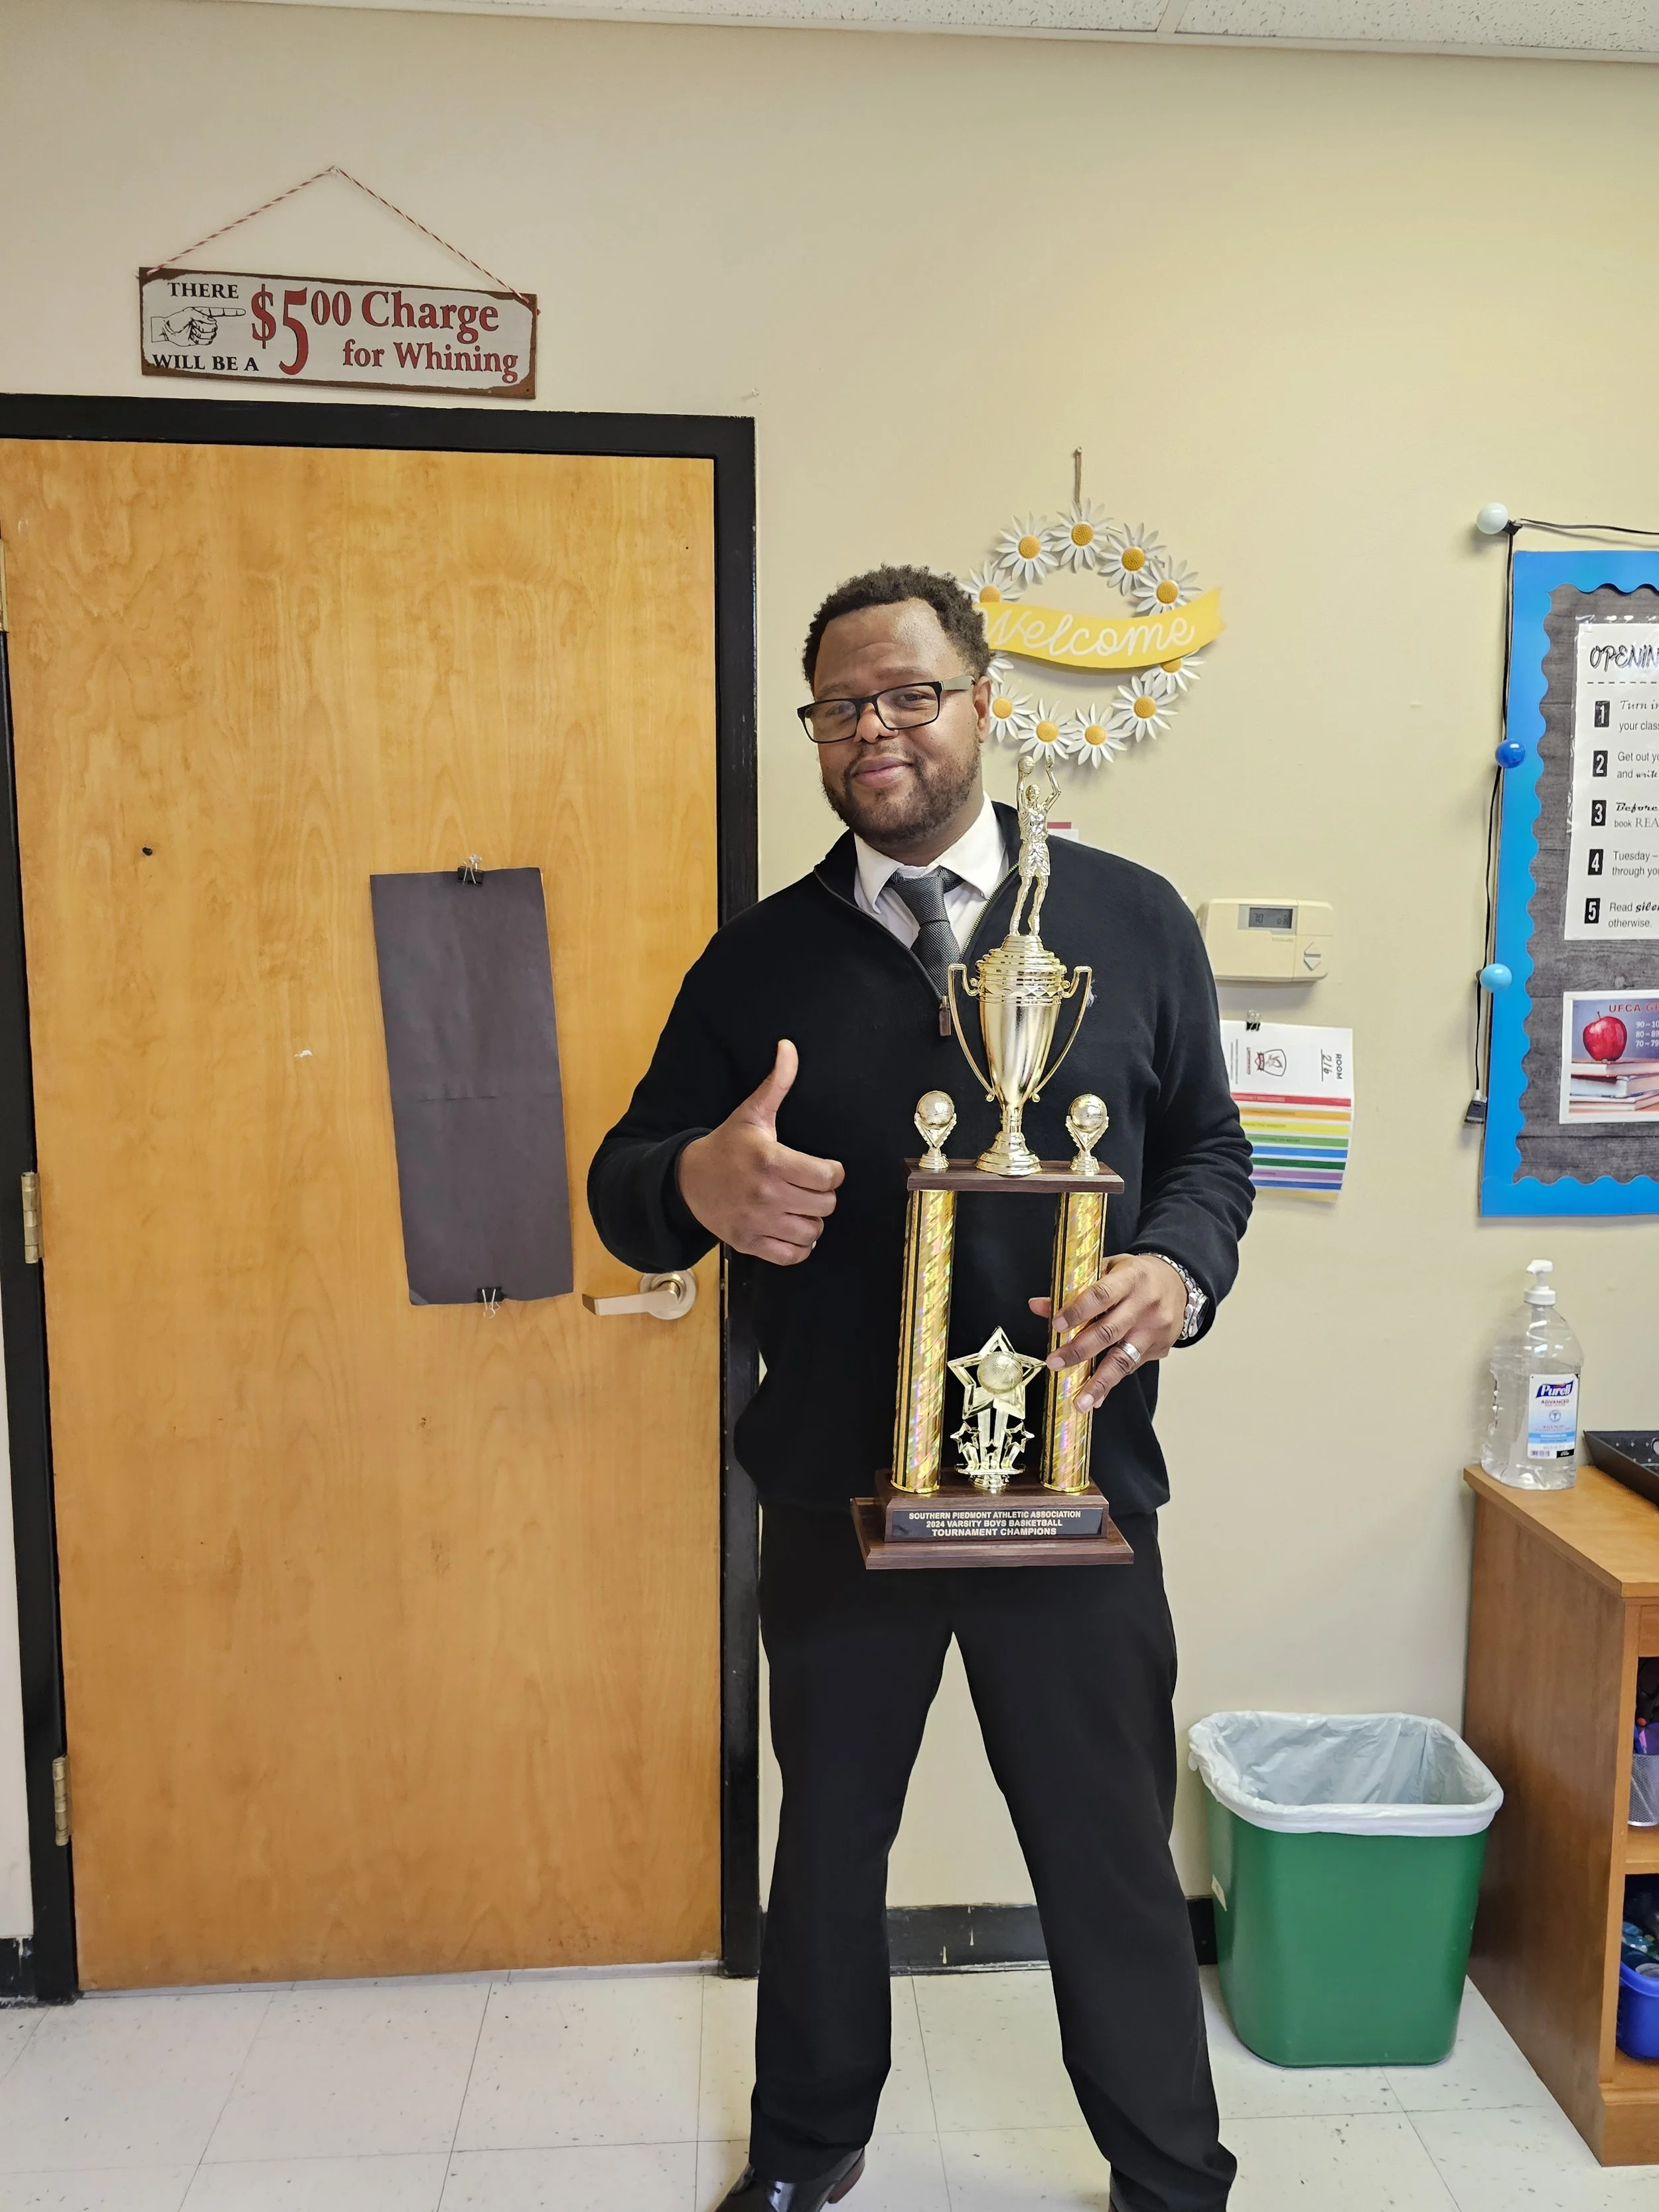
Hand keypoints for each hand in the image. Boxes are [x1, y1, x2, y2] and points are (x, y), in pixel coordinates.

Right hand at [676, 1040, 842, 1265]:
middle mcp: (766, 1195)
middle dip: (822, 1195)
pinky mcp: (750, 1244)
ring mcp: (757, 1223)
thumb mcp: (751, 1114)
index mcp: (770, 1161)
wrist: (686, 1181)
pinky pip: (794, 1255)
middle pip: (825, 1205)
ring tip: (798, 1206)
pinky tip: (789, 1227)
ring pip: (812, 1232)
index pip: (829, 1177)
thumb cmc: (726, 1146)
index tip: (822, 1168)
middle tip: (808, 1186)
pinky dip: (798, 1245)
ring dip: (811, 1220)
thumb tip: (788, 1047)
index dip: (832, 1172)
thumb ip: (776, 1083)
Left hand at [1029, 1254, 1187, 1411]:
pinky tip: (1096, 1396)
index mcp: (1130, 1278)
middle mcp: (1145, 1305)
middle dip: (1078, 1351)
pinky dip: (1111, 1382)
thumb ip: (1074, 1289)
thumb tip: (1037, 1306)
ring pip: (1123, 1359)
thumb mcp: (1108, 1270)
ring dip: (1098, 1383)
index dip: (1078, 1311)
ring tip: (1080, 1401)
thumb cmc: (1136, 1275)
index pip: (1101, 1296)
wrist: (1178, 1283)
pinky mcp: (1160, 1348)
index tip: (1056, 1325)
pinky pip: (1131, 1367)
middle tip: (1055, 1362)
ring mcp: (1154, 1329)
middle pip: (1109, 1332)